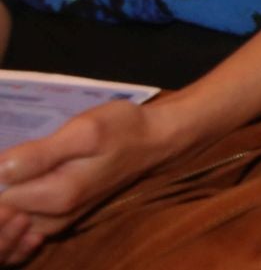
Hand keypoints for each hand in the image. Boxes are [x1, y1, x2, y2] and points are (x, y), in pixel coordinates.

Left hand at [0, 97, 188, 261]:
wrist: (153, 141)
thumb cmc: (122, 129)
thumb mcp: (84, 130)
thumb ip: (40, 154)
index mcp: (55, 197)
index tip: (9, 157)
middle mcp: (51, 218)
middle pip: (0, 214)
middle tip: (15, 158)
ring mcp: (54, 222)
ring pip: (8, 220)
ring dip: (5, 197)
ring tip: (18, 163)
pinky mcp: (57, 219)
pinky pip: (20, 222)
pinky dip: (12, 207)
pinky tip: (20, 179)